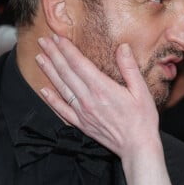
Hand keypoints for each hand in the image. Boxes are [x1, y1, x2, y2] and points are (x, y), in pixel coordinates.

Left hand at [36, 35, 159, 162]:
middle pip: (66, 73)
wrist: (137, 147)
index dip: (67, 49)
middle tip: (43, 41)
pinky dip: (52, 100)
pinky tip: (44, 90)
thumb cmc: (143, 119)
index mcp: (102, 88)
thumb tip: (123, 47)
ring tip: (40, 58)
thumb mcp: (142, 91)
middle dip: (54, 55)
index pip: (79, 63)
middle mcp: (88, 99)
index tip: (58, 37)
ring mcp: (83, 113)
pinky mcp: (82, 124)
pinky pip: (62, 110)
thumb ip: (130, 68)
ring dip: (49, 72)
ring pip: (61, 88)